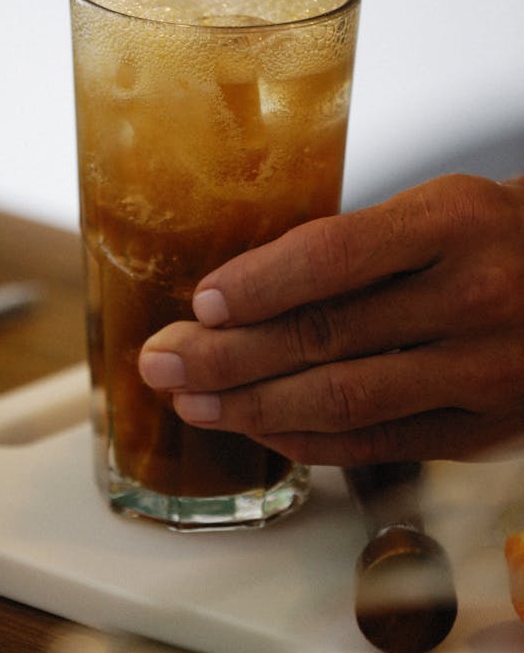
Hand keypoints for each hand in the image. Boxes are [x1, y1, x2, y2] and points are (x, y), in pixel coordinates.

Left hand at [139, 174, 523, 464]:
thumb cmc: (491, 237)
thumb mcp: (433, 210)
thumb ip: (352, 249)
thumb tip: (239, 297)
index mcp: (453, 221)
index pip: (333, 255)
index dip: (256, 285)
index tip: (199, 304)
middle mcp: (475, 296)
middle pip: (325, 335)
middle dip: (226, 355)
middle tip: (162, 363)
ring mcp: (485, 372)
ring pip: (344, 400)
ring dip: (253, 406)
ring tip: (193, 402)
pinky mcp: (486, 430)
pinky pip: (379, 442)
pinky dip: (309, 440)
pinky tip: (261, 429)